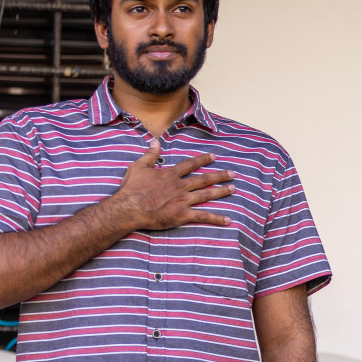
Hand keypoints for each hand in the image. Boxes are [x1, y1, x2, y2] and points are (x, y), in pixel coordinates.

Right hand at [109, 139, 234, 229]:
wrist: (128, 208)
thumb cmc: (131, 189)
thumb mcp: (138, 167)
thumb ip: (150, 154)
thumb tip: (156, 141)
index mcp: (170, 175)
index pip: (190, 165)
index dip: (203, 160)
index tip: (214, 156)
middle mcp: (180, 186)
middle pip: (204, 179)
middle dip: (220, 176)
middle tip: (232, 174)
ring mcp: (183, 200)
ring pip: (207, 195)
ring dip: (222, 191)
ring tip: (233, 189)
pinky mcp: (182, 215)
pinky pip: (203, 216)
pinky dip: (216, 218)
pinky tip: (228, 220)